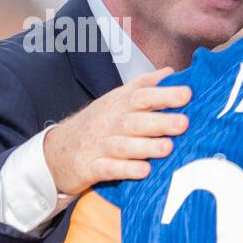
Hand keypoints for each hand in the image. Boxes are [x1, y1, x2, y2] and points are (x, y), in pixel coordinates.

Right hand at [44, 68, 190, 195]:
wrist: (55, 152)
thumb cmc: (96, 126)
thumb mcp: (115, 101)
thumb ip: (142, 87)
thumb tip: (170, 72)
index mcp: (117, 105)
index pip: (141, 96)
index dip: (164, 95)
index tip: (188, 94)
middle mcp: (108, 124)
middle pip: (134, 121)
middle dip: (159, 122)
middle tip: (183, 123)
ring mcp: (97, 146)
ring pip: (122, 145)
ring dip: (145, 147)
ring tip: (168, 148)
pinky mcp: (89, 168)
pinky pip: (108, 169)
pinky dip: (125, 169)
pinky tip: (144, 171)